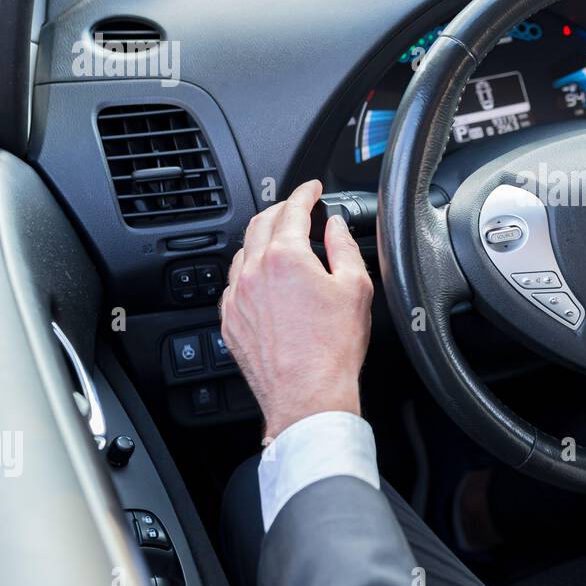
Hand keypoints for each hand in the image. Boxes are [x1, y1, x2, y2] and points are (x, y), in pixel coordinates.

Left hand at [220, 180, 373, 440]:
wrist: (308, 396)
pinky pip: (234, 283)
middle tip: (298, 209)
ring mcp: (237, 297)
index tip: (312, 189)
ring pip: (243, 252)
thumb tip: (335, 226)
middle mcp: (254, 272)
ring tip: (282, 243)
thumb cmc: (333, 349)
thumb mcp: (356, 288)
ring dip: (263, 239)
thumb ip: (344, 246)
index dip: (305, 193)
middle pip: (261, 223)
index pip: (292, 209)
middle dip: (281, 209)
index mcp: (285, 257)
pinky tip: (265, 279)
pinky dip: (249, 270)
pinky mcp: (230, 321)